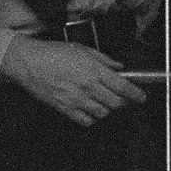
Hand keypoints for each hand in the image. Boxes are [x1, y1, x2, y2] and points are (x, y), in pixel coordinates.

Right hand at [1, 36, 144, 125]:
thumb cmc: (53, 53)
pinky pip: (87, 121)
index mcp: (94, 70)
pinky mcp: (66, 109)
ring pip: (103, 113)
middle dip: (122, 102)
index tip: (141, 97)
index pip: (123, 87)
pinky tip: (89, 109)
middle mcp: (89, 87)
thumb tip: (118, 66)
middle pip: (116, 103)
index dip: (136, 94)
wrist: (29, 63)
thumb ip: (103, 59)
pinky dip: (92, 117)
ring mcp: (77, 100)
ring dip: (106, 109)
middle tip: (120, 97)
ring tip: (102, 101)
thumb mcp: (82, 49)